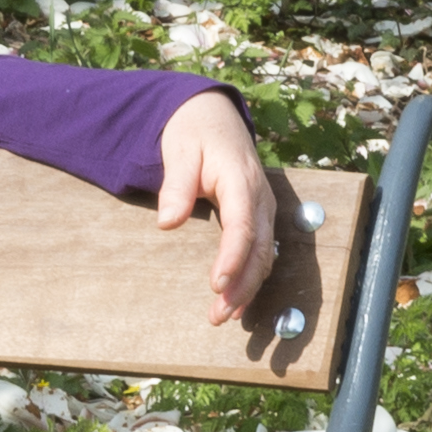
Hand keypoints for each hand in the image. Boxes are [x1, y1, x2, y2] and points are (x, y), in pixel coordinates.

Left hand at [154, 92, 290, 334]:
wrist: (213, 114)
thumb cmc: (194, 131)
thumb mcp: (180, 149)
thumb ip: (176, 185)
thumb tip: (167, 222)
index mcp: (242, 180)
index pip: (242, 226)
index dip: (232, 258)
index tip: (218, 285)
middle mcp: (260, 198)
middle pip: (258, 249)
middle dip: (242, 285)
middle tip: (219, 315)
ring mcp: (263, 208)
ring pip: (264, 255)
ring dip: (247, 288)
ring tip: (225, 317)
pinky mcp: (258, 216)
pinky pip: (261, 251)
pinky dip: (251, 277)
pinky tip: (237, 300)